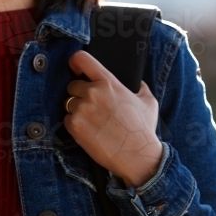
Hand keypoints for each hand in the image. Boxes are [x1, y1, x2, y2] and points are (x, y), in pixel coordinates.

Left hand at [64, 50, 163, 187]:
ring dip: (77, 111)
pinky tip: (89, 131)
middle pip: (72, 86)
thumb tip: (137, 83)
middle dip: (79, 94)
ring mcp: (82, 109)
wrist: (137, 156)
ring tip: (93, 122)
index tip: (76, 69)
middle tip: (92, 107)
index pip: (82, 59)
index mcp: (108, 82)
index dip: (75, 62)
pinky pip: (66, 119)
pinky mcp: (74, 126)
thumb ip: (139, 87)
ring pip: (69, 103)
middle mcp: (92, 92)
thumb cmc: (143, 129)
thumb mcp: (148, 101)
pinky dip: (74, 125)